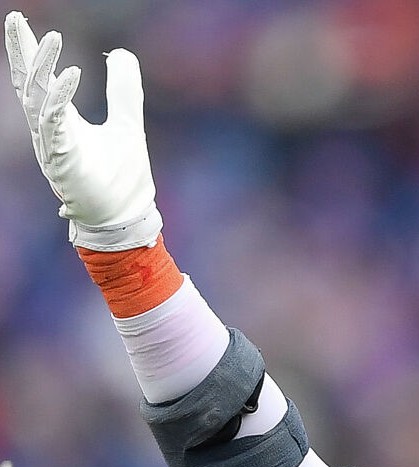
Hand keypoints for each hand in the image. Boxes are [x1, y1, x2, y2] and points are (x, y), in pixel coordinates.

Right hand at [5, 11, 159, 249]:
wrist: (126, 219)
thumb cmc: (122, 180)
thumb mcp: (127, 124)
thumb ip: (122, 91)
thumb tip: (119, 53)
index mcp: (61, 122)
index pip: (39, 79)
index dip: (29, 51)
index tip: (22, 21)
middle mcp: (51, 131)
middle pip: (28, 83)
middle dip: (22, 51)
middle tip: (17, 18)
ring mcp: (53, 145)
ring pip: (37, 98)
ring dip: (42, 67)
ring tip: (52, 38)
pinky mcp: (63, 159)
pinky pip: (55, 122)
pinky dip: (60, 97)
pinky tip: (72, 73)